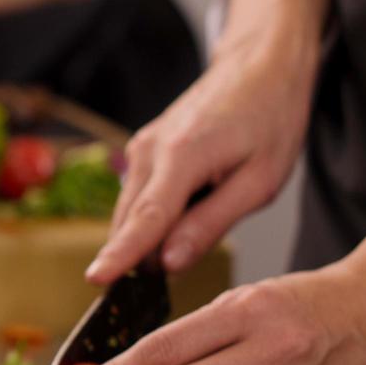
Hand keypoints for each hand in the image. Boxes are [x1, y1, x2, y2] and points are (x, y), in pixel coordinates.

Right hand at [86, 0, 326, 280]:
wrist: (260, 66)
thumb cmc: (270, 119)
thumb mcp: (259, 181)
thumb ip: (211, 223)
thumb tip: (168, 263)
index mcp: (183, 156)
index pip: (146, 217)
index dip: (121, 254)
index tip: (94, 280)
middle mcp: (150, 150)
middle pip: (130, 222)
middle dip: (136, 261)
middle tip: (153, 298)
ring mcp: (142, 148)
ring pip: (131, 213)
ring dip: (145, 241)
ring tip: (180, 254)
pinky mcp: (144, 150)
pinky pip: (138, 198)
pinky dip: (150, 222)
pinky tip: (181, 224)